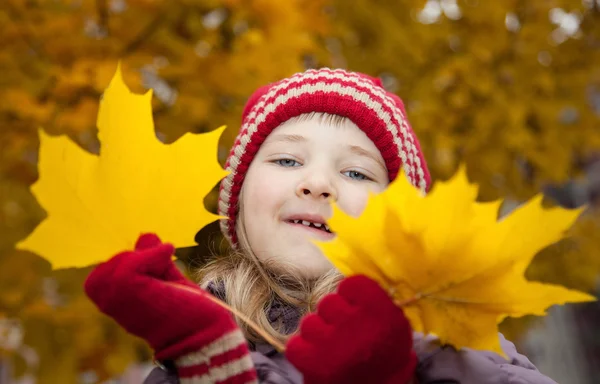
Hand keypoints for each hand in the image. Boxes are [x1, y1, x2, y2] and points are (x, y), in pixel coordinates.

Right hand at [84, 234, 240, 360]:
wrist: (205, 333)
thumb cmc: (192, 311)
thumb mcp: (170, 279)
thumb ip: (154, 261)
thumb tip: (146, 235)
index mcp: (120, 305)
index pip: (99, 279)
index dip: (121, 264)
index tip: (153, 263)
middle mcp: (116, 308)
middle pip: (101, 274)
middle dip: (127, 259)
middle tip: (158, 261)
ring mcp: (122, 304)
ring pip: (112, 269)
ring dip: (138, 257)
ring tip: (163, 260)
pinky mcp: (134, 295)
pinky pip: (127, 268)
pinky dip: (148, 254)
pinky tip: (168, 253)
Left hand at [286, 275, 416, 383]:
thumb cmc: (387, 356)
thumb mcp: (395, 326)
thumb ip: (375, 302)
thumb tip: (350, 283)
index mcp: (381, 313)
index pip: (352, 284)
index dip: (350, 294)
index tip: (353, 305)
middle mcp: (356, 325)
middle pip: (328, 302)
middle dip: (333, 315)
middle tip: (343, 332)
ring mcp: (332, 344)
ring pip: (310, 322)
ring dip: (318, 333)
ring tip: (331, 347)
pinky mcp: (314, 363)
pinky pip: (295, 344)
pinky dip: (302, 351)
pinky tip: (316, 357)